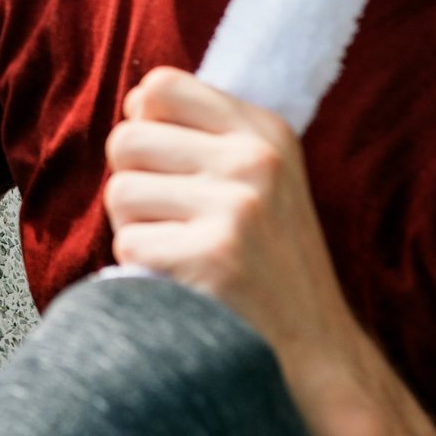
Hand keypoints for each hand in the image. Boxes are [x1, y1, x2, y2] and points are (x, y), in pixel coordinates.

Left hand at [103, 68, 359, 371]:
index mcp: (264, 131)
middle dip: (132, 183)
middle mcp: (254, 160)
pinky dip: (142, 270)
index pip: (160, 87)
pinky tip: (183, 281)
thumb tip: (134, 103)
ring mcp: (237, 208)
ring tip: (179, 250)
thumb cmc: (269, 259)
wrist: (316, 348)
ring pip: (119, 193)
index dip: (142, 124)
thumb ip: (207, 134)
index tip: (164, 162)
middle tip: (171, 220)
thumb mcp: (264, 177)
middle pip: (125, 140)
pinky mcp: (213, 257)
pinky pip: (129, 245)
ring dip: (134, 229)